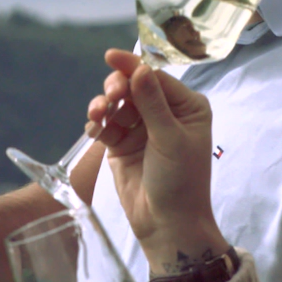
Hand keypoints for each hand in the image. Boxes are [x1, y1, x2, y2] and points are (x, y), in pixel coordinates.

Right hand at [87, 50, 226, 272]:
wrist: (167, 224)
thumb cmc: (180, 181)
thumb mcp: (170, 139)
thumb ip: (152, 103)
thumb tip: (139, 68)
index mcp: (186, 107)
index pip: (156, 78)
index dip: (132, 66)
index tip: (110, 57)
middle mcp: (164, 113)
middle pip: (133, 86)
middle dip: (117, 87)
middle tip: (110, 96)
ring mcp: (141, 129)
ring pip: (116, 104)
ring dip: (103, 106)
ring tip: (97, 115)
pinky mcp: (121, 145)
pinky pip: (105, 125)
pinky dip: (98, 124)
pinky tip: (95, 130)